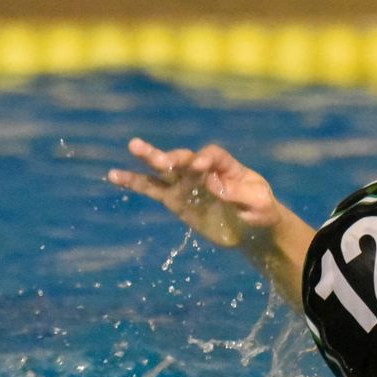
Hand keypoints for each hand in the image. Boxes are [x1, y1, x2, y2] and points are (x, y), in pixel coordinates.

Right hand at [108, 138, 282, 247]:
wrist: (253, 230)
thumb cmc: (261, 213)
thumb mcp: (260, 205)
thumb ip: (239, 194)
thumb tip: (213, 184)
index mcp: (227, 167)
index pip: (214, 156)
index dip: (207, 159)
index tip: (202, 166)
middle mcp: (203, 170)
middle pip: (185, 158)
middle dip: (175, 157)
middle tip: (163, 159)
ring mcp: (187, 184)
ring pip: (165, 169)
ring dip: (151, 158)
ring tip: (134, 146)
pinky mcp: (175, 200)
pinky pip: (152, 189)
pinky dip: (133, 182)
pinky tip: (114, 175)